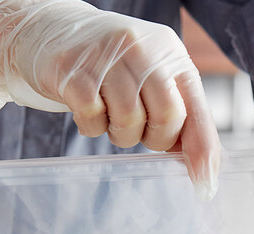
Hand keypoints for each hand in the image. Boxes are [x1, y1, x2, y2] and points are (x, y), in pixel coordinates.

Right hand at [0, 0, 219, 197]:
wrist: (49, 29)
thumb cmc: (110, 66)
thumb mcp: (153, 78)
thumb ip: (181, 114)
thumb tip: (205, 166)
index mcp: (171, 54)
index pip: (195, 109)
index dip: (202, 149)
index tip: (205, 183)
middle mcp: (143, 49)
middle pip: (167, 115)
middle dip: (155, 138)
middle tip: (139, 130)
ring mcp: (106, 56)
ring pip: (129, 120)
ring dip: (120, 133)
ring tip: (110, 116)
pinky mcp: (73, 70)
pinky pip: (92, 116)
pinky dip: (91, 126)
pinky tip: (87, 111)